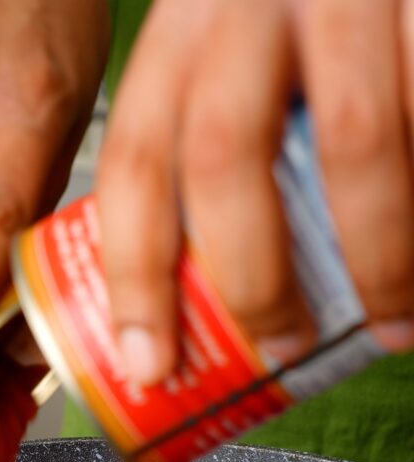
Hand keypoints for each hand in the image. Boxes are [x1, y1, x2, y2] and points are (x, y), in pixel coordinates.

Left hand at [96, 0, 413, 385]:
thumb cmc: (310, 11)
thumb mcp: (241, 53)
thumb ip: (225, 136)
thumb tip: (218, 292)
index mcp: (186, 29)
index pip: (136, 159)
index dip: (135, 275)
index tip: (151, 364)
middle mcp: (250, 0)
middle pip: (225, 156)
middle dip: (254, 280)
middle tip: (284, 346)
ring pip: (355, 143)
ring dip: (377, 257)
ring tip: (394, 322)